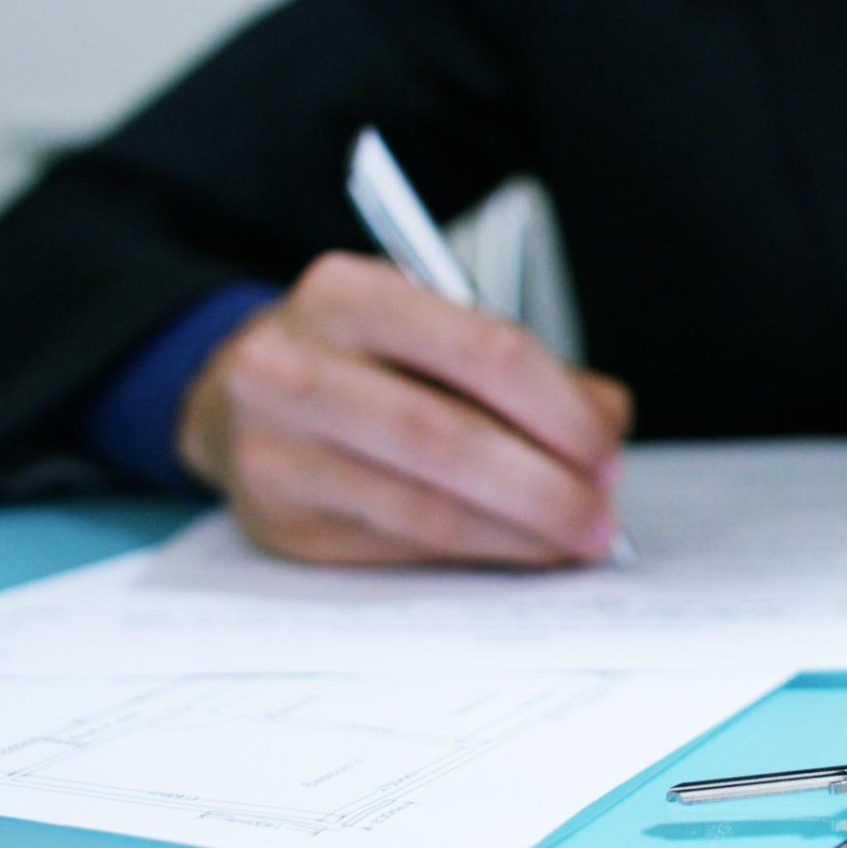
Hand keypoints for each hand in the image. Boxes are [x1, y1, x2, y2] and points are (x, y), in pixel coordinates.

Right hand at [177, 251, 631, 565]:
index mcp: (347, 294)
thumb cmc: (364, 357)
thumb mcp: (433, 326)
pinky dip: (478, 553)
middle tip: (602, 511)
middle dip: (544, 484)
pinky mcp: (280, 524)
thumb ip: (525, 368)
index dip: (560, 408)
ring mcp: (276, 451)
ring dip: (520, 531)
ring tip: (575, 537)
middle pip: (447, 437)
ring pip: (424, 507)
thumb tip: (606, 425)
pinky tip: (520, 549)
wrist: (239, 395)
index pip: (482, 350)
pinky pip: (400, 548)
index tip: (607, 445)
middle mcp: (292, 367)